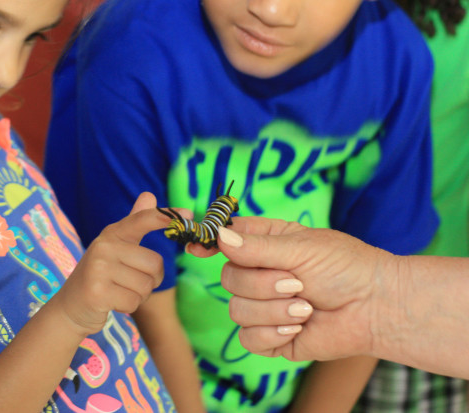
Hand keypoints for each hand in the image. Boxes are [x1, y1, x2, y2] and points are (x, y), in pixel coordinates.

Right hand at [51, 192, 166, 336]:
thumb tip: (149, 195)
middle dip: (150, 280)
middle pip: (155, 264)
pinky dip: (129, 306)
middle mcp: (104, 247)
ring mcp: (99, 269)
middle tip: (130, 282)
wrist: (71, 306)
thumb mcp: (115, 246)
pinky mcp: (97, 292)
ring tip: (119, 291)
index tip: (189, 215)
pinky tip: (113, 302)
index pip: (143, 219)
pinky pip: (134, 301)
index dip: (166, 217)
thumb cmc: (100, 275)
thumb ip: (134, 223)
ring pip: (146, 285)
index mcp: (112, 233)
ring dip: (139, 294)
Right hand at [197, 216, 390, 362]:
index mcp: (265, 244)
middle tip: (297, 283)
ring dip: (273, 310)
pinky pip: (248, 338)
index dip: (210, 242)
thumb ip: (257, 246)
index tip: (199, 247)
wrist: (376, 308)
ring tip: (306, 308)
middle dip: (261, 283)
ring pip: (236, 310)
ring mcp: (263, 307)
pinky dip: (272, 332)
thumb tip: (219, 237)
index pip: (226, 239)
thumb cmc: (346, 267)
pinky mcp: (271, 338)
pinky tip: (297, 327)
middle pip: (228, 278)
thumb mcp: (301, 247)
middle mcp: (260, 274)